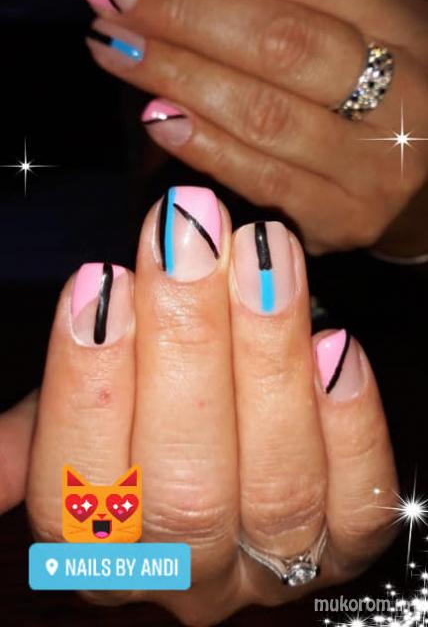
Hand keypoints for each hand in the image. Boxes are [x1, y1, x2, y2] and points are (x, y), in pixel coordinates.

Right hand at [18, 187, 396, 622]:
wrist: (223, 446)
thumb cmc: (136, 420)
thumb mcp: (72, 420)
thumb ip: (38, 426)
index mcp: (96, 553)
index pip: (78, 494)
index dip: (89, 385)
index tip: (102, 279)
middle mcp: (185, 573)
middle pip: (183, 489)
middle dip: (186, 347)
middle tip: (191, 238)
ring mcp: (271, 566)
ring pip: (275, 486)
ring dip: (268, 357)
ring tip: (264, 255)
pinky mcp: (345, 541)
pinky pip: (358, 502)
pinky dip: (348, 422)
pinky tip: (332, 342)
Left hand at [81, 0, 427, 254]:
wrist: (426, 182)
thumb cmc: (390, 83)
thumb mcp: (386, 14)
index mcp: (412, 24)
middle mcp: (406, 92)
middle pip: (279, 41)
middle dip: (181, 11)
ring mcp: (374, 164)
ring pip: (260, 111)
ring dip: (173, 74)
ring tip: (112, 43)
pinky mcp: (341, 219)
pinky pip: (259, 177)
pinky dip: (200, 144)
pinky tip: (153, 112)